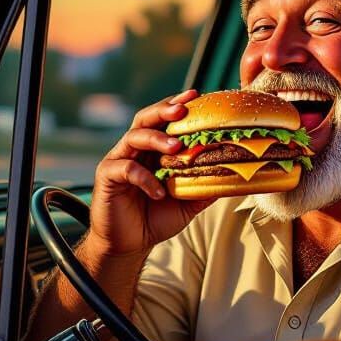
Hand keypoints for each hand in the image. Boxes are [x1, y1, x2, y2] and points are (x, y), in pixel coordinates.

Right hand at [88, 89, 213, 255]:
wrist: (128, 244)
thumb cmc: (155, 219)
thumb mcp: (187, 202)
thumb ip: (205, 186)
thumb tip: (234, 174)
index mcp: (153, 150)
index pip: (164, 120)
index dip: (178, 105)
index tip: (196, 95)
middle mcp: (135, 150)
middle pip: (145, 118)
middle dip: (164, 110)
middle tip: (182, 110)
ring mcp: (119, 160)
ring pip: (134, 136)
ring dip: (156, 139)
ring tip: (176, 147)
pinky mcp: (107, 176)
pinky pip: (126, 169)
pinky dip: (145, 178)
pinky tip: (159, 192)